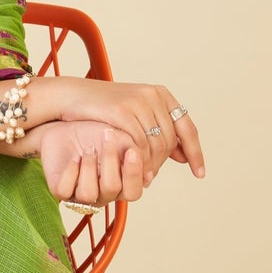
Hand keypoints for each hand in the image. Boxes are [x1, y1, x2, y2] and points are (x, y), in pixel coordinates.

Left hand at [36, 120, 145, 205]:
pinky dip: (70, 171)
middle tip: (107, 135)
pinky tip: (74, 157)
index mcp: (121, 185)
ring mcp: (81, 195)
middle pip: (112, 188)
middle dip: (110, 160)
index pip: (133, 192)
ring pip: (88, 193)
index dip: (133, 174)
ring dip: (89, 166)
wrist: (66, 125)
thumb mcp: (120, 139)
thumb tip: (148, 175)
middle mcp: (102, 194)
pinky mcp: (61, 191)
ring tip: (89, 148)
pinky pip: (65, 191)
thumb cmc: (95, 133)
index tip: (131, 151)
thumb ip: (135, 154)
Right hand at [52, 80, 204, 181]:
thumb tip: (182, 155)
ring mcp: (138, 102)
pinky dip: (139, 161)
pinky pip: (138, 144)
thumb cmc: (103, 109)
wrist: (72, 96)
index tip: (199, 173)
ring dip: (152, 165)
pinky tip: (133, 170)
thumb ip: (158, 131)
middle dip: (164, 162)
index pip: (187, 128)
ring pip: (155, 144)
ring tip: (144, 178)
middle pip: (170, 139)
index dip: (196, 152)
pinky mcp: (122, 111)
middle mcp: (153, 95)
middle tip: (152, 177)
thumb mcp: (135, 116)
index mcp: (161, 94)